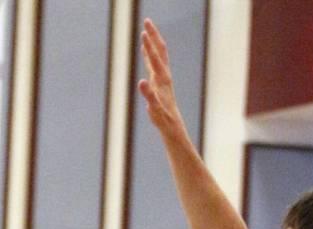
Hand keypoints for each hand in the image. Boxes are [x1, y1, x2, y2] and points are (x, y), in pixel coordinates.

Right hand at [138, 18, 185, 135]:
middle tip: (146, 21)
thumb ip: (149, 94)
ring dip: (152, 42)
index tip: (143, 31)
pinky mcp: (159, 81)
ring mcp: (162, 77)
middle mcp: (163, 75)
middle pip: (159, 50)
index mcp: (162, 79)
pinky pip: (154, 63)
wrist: (172, 123)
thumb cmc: (163, 117)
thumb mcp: (155, 108)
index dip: (149, 45)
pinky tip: (145, 50)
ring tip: (146, 30)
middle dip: (153, 35)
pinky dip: (149, 53)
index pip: (155, 58)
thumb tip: (141, 82)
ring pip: (158, 55)